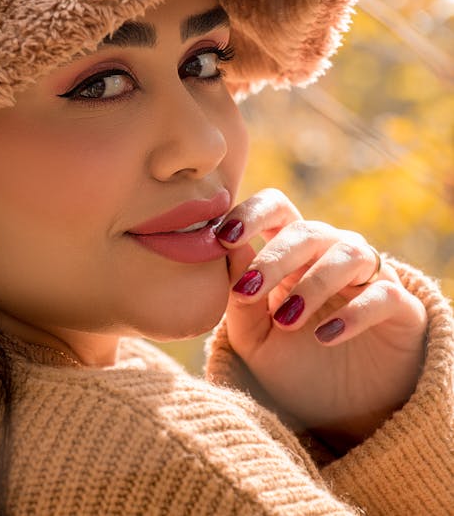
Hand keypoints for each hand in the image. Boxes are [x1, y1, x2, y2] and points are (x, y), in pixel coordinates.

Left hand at [216, 189, 426, 446]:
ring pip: (348, 254)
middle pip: (308, 231)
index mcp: (293, 253)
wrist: (343, 414)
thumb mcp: (255, 341)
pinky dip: (355, 312)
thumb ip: (240, 301)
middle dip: (274, 259)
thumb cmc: (294, 366)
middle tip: (248, 291)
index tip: (223, 238)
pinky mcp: (402, 307)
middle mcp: (333, 254)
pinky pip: (383, 294)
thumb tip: (229, 248)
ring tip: (287, 321)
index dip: (251, 213)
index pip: (277, 209)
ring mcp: (370, 277)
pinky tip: (327, 336)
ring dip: (313, 284)